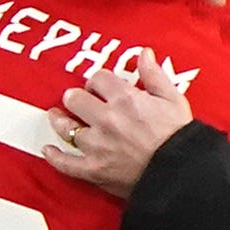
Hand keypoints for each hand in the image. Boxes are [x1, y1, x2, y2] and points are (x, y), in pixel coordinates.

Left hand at [48, 56, 192, 196]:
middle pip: (75, 99)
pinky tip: (48, 150)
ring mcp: (97, 146)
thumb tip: (144, 54)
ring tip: (57, 117)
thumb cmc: (180, 138)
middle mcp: (106, 119)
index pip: (97, 79)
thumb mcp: (173, 99)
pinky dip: (55, 157)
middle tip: (77, 100)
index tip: (99, 87)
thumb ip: (155, 75)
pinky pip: (67, 164)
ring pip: (66, 128)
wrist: (181, 174)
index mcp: (125, 99)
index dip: (97, 81)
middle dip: (75, 97)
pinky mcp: (95, 170)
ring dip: (60, 121)